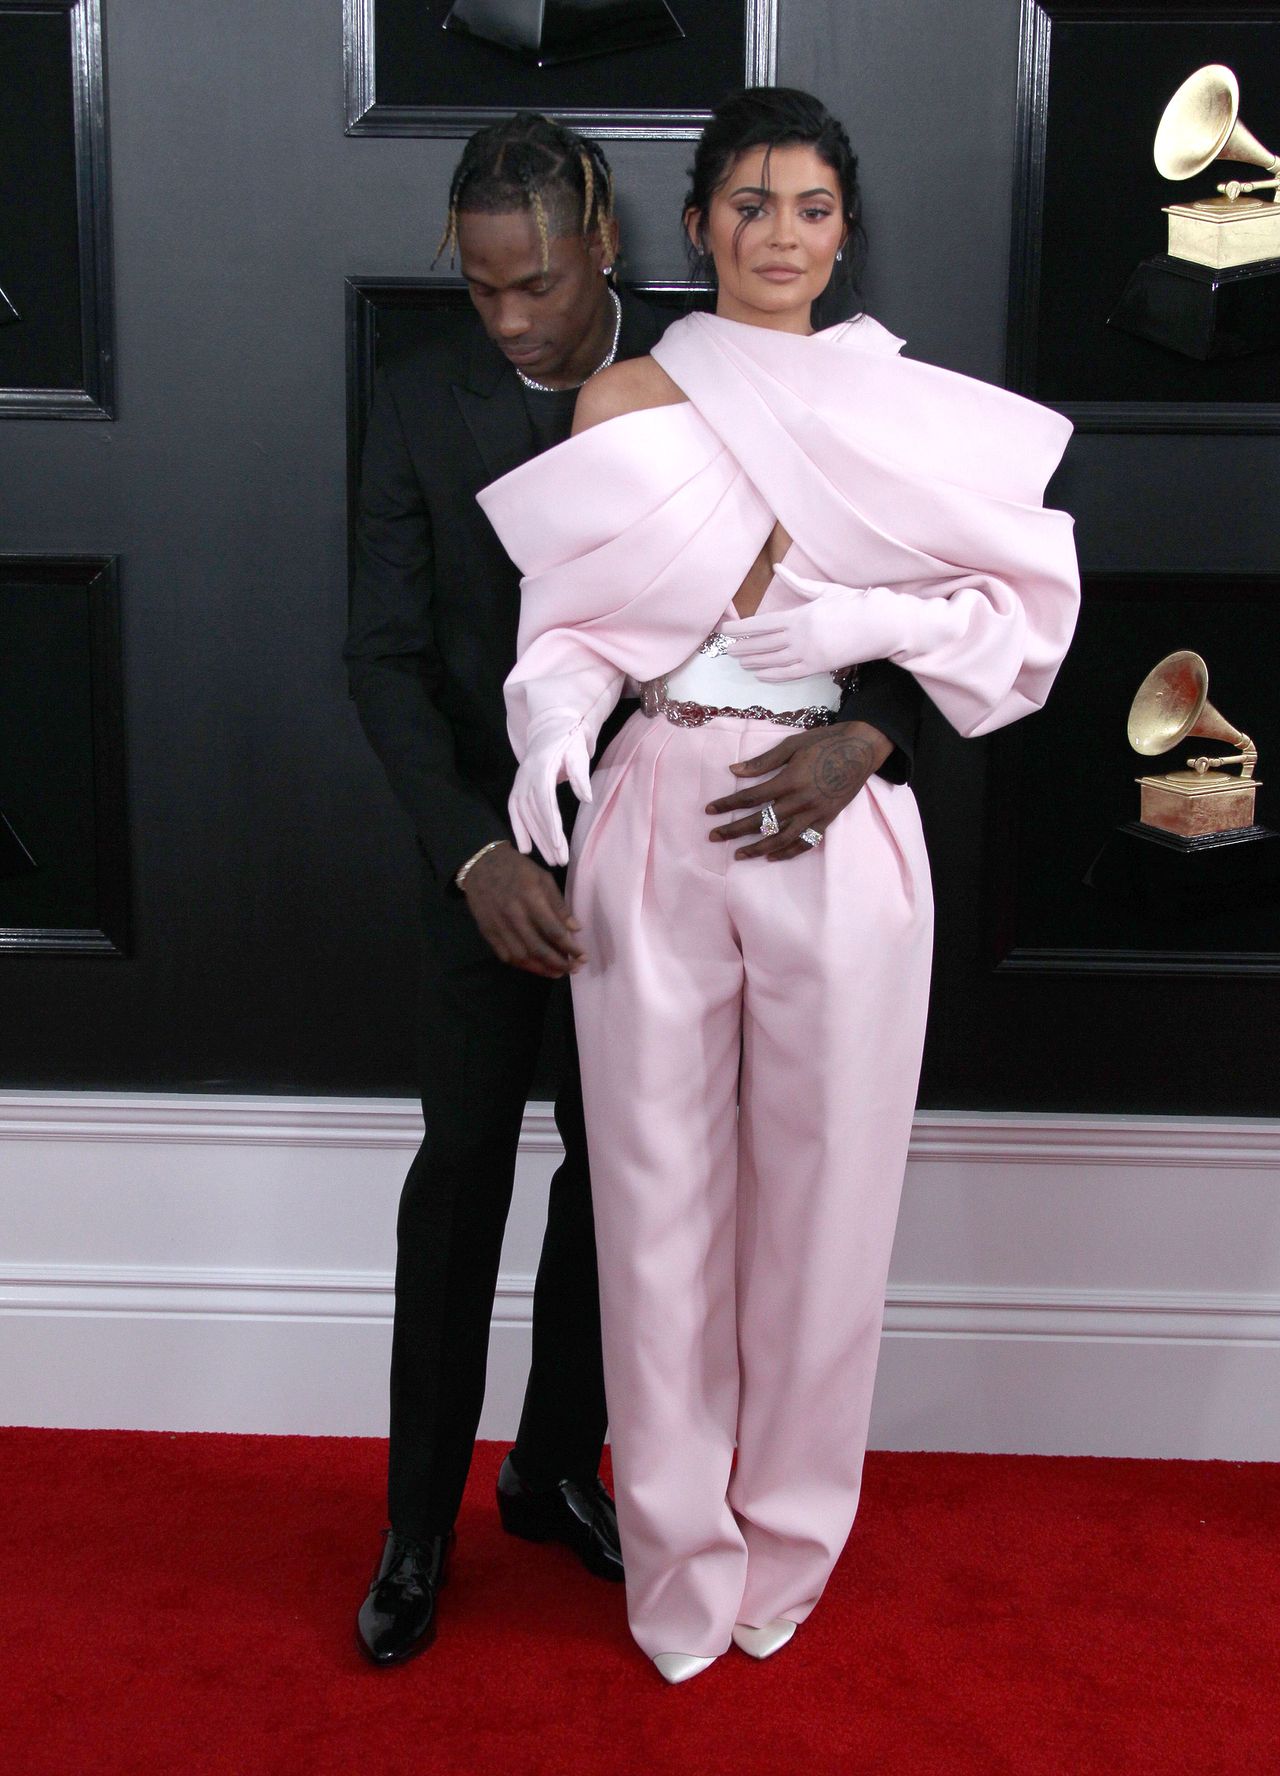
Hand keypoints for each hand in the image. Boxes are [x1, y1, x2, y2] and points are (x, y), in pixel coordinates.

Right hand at [460, 842, 586, 977]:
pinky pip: (505, 955)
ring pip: (521, 956)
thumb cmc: (516, 868)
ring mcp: (498, 925)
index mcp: (530, 898)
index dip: (570, 947)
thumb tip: (575, 929)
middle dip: (559, 963)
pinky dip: (522, 965)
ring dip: (541, 969)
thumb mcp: (542, 877)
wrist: (480, 865)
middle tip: (574, 969)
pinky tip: (535, 966)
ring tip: (557, 972)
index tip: (582, 956)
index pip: (553, 930)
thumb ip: (558, 904)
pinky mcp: (487, 932)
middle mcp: (514, 915)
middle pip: (538, 948)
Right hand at [508, 722, 591, 868]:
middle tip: (560, 860)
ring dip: (536, 839)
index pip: (544, 801)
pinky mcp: (518, 786)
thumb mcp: (578, 752)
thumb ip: (580, 774)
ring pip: (524, 816)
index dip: (549, 824)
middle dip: (546, 839)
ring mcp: (519, 782)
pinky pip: (515, 811)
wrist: (551, 727)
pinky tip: (525, 849)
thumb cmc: (570, 740)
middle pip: (534, 813)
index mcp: (541, 768)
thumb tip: (586, 798)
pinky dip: (519, 830)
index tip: (558, 844)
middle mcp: (525, 777)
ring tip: (551, 859)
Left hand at [705, 722, 890, 860]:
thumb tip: (734, 770)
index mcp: (790, 780)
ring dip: (757, 848)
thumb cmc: (824, 743)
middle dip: (735, 830)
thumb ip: (763, 761)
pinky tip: (771, 857)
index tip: (710, 810)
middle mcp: (801, 801)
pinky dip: (788, 852)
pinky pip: (805, 843)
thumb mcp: (792, 745)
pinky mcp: (827, 821)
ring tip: (739, 854)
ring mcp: (815, 814)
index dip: (728, 804)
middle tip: (714, 836)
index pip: (751, 797)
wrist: (861, 750)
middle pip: (761, 822)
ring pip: (781, 838)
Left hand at [721, 563, 908, 680]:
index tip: (726, 631)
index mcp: (800, 616)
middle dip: (743, 647)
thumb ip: (799, 584)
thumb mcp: (826, 591)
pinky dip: (772, 675)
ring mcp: (808, 654)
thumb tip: (779, 568)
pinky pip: (789, 674)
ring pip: (773, 661)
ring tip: (740, 661)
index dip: (741, 629)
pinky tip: (760, 674)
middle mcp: (800, 637)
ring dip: (754, 661)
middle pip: (763, 644)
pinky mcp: (818, 668)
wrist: (881, 625)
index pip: (762, 624)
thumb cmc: (855, 604)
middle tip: (727, 650)